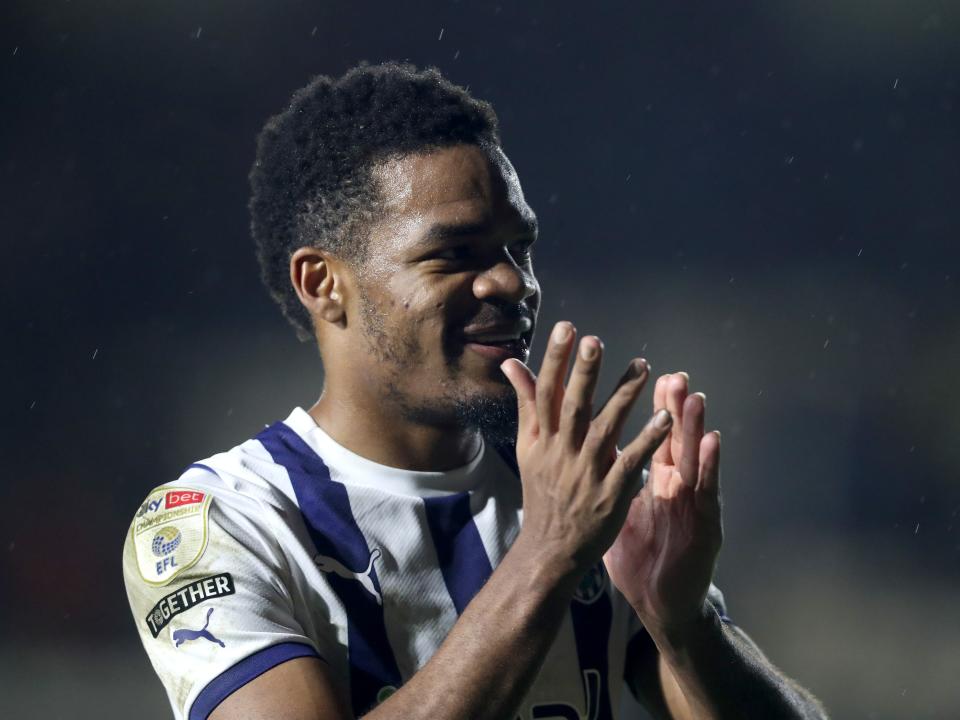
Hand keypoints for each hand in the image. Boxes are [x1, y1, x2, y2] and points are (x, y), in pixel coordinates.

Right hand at [500, 321, 672, 576]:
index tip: (567, 328)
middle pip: (572, 406)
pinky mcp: (610, 493)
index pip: (545, 392)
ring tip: (643, 366)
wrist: (551, 547)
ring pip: (605, 429)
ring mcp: (586, 473)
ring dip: (624, 396)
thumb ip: (527, 403)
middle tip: (594, 340)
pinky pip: (631, 462)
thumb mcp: (528, 446)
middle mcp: (561, 453)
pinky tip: (665, 419)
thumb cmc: (542, 491)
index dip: (555, 360)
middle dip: (582, 372)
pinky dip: (646, 440)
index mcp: (541, 439)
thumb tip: (511, 363)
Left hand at [603, 372, 722, 634]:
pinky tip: (712, 444)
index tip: (646, 373)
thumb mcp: (619, 514)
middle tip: (673, 375)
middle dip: (675, 407)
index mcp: (656, 482)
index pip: (653, 437)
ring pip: (694, 459)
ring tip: (694, 396)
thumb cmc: (641, 559)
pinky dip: (710, 467)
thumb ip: (608, 482)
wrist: (661, 603)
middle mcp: (677, 487)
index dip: (653, 408)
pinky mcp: (706, 525)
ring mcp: (693, 504)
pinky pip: (707, 492)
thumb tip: (584, 459)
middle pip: (675, 440)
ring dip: (695, 427)